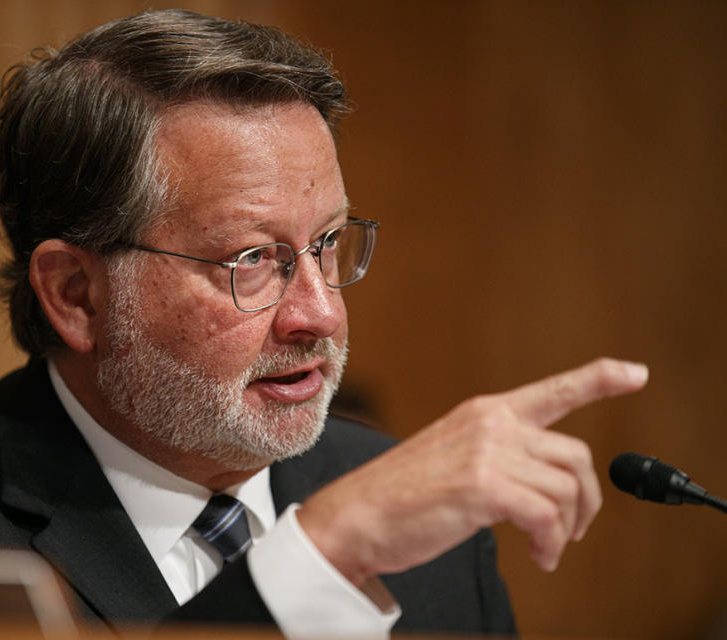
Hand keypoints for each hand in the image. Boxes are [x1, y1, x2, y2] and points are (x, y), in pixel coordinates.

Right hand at [297, 357, 648, 585]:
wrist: (355, 515)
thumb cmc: (400, 496)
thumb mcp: (453, 458)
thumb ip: (498, 458)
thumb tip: (548, 488)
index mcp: (483, 413)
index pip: (553, 390)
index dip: (599, 380)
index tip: (634, 374)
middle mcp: (490, 423)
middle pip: (576, 456)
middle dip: (586, 501)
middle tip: (571, 531)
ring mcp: (487, 451)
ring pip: (566, 489)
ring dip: (565, 530)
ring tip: (544, 548)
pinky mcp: (483, 485)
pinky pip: (547, 517)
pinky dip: (550, 545)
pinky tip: (537, 556)